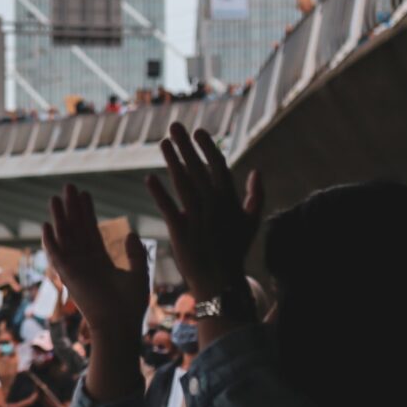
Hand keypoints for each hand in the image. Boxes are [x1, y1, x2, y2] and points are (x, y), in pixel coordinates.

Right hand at [40, 183, 150, 347]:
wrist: (120, 326)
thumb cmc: (131, 307)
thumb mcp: (139, 274)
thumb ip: (136, 254)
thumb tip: (130, 233)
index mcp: (100, 262)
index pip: (91, 231)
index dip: (87, 213)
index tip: (85, 194)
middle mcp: (85, 263)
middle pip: (75, 230)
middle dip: (72, 209)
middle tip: (69, 187)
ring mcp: (75, 269)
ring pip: (65, 238)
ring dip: (59, 218)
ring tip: (56, 197)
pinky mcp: (68, 277)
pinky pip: (56, 256)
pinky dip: (50, 241)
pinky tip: (47, 224)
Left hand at [146, 125, 262, 316]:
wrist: (219, 281)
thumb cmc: (233, 250)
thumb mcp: (250, 223)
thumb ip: (255, 196)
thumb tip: (257, 171)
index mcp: (230, 201)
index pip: (218, 168)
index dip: (208, 148)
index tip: (198, 132)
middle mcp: (214, 207)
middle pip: (198, 170)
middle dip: (186, 146)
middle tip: (175, 126)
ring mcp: (197, 219)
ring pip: (183, 184)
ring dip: (173, 161)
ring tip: (163, 142)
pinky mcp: (181, 232)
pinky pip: (168, 208)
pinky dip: (159, 193)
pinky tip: (149, 178)